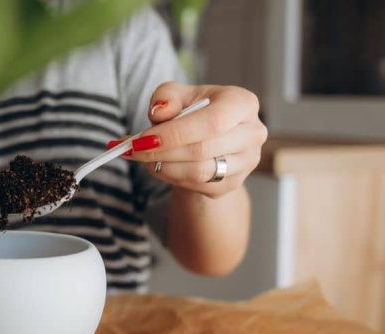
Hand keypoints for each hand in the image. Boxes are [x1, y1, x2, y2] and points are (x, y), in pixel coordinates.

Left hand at [113, 82, 266, 197]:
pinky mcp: (233, 183)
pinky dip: (171, 177)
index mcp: (242, 103)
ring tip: (142, 156)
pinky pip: (197, 186)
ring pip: (198, 172)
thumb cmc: (192, 111)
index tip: (142, 139)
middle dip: (161, 152)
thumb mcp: (177, 95)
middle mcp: (252, 133)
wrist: (205, 138)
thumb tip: (160, 112)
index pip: (212, 122)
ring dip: (163, 167)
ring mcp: (246, 161)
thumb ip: (166, 97)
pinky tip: (158, 165)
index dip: (175, 133)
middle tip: (132, 150)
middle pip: (202, 150)